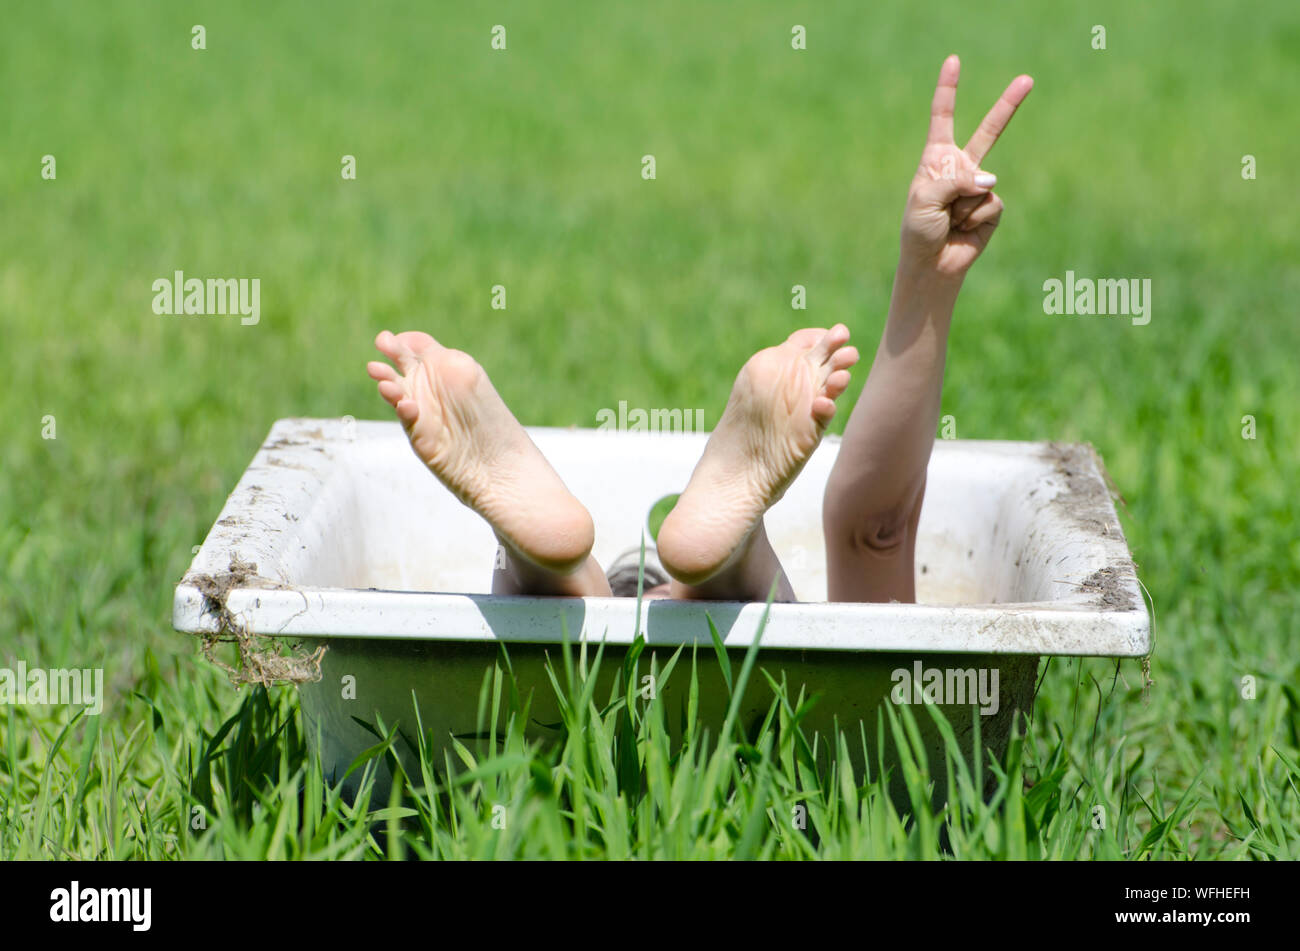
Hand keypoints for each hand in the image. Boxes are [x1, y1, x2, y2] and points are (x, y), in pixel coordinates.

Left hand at [900, 55, 1032, 277]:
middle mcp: (961, 167)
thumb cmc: (919, 230)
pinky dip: (974, 217)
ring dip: (961, 205)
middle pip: (989, 131)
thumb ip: (954, 180)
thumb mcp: (924, 199)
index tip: (953, 61)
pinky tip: (964, 228)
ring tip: (949, 221)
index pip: (943, 117)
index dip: (948, 89)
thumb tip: (990, 180)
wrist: (933, 264)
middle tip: (1028, 79)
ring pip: (982, 181)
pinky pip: (991, 201)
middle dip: (1008, 105)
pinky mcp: (993, 207)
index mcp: (937, 158)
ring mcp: (980, 185)